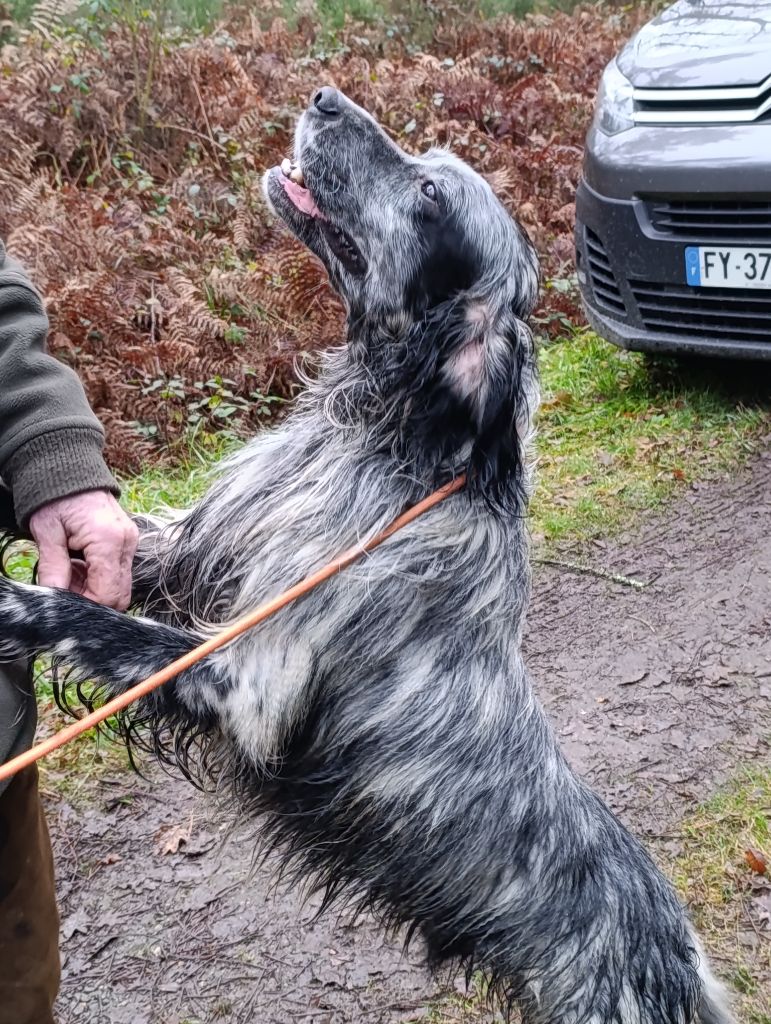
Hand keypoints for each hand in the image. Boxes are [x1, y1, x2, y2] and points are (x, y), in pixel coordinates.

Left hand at [29, 490, 138, 610]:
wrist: (69, 468)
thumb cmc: (55, 497)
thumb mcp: (47, 531)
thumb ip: (53, 566)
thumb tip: (55, 596)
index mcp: (108, 540)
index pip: (107, 593)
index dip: (86, 605)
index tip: (64, 599)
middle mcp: (126, 542)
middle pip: (120, 594)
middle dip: (93, 599)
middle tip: (66, 586)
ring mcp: (130, 541)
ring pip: (121, 585)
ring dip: (95, 588)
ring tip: (70, 572)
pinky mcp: (127, 540)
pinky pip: (119, 570)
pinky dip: (100, 576)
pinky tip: (79, 564)